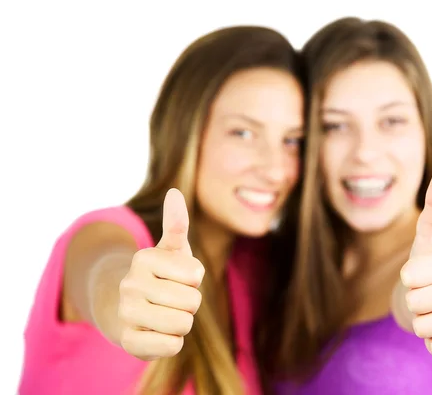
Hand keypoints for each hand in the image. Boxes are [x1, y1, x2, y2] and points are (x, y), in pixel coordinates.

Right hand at [118, 188, 204, 360]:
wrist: (129, 309)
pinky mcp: (128, 342)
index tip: (178, 278)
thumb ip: (176, 223)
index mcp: (144, 259)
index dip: (194, 280)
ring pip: (183, 325)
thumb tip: (174, 193)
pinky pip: (170, 346)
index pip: (196, 275)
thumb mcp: (172, 249)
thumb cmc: (162, 275)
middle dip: (190, 303)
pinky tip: (157, 333)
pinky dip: (172, 342)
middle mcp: (130, 284)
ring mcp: (126, 314)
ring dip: (182, 323)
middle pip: (192, 302)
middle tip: (172, 299)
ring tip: (166, 314)